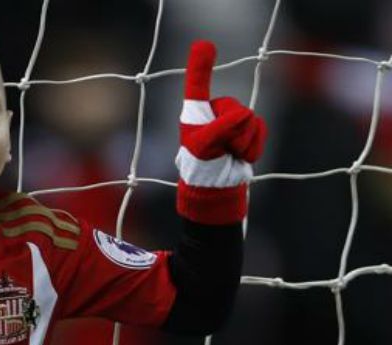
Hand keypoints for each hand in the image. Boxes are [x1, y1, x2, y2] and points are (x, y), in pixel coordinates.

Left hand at [175, 40, 266, 224]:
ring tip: (229, 154)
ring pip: (251, 119)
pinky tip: (241, 157)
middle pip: (236, 108)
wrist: (216, 187)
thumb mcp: (204, 147)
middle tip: (221, 149)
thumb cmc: (201, 167)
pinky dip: (254, 146)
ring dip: (243, 142)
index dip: (201, 66)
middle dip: (233, 131)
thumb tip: (245, 114)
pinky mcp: (248, 130)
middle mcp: (214, 112)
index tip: (204, 44)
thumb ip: (221, 128)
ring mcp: (232, 120)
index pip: (198, 87)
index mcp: (196, 113)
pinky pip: (261, 128)